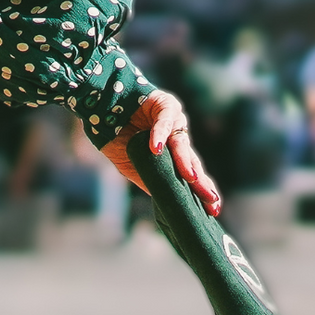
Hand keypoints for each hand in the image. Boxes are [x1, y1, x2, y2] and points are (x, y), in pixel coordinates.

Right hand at [101, 89, 223, 218]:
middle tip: (210, 199)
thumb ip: (149, 179)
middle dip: (201, 182)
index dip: (201, 190)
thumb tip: (167, 201)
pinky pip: (163, 122)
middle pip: (192, 162)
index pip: (190, 173)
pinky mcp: (164, 105)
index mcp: (172, 153)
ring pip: (181, 144)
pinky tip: (155, 148)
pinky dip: (158, 135)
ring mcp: (173, 122)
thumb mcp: (132, 166)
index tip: (213, 210)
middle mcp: (177, 137)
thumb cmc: (116, 137)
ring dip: (185, 161)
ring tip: (190, 177)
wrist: (101, 109)